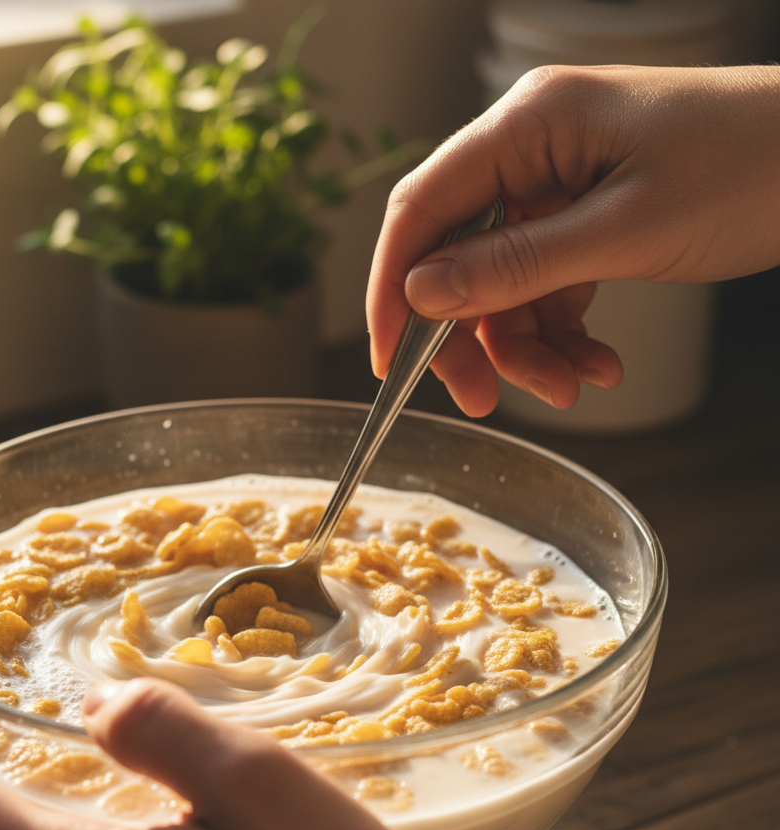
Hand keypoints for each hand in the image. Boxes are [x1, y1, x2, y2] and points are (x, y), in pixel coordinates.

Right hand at [367, 64, 779, 415]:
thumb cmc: (750, 167)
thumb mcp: (625, 229)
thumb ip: (515, 264)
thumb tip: (420, 294)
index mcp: (527, 126)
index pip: (421, 209)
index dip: (392, 288)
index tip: (388, 360)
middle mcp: (530, 150)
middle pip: (455, 255)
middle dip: (467, 336)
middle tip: (482, 399)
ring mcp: (556, 185)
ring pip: (501, 284)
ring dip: (526, 347)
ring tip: (573, 385)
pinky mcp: (583, 217)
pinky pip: (544, 287)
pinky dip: (562, 335)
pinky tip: (598, 364)